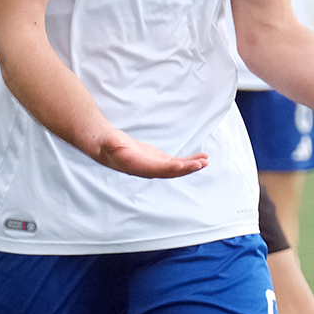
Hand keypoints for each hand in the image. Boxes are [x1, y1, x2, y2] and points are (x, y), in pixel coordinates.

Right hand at [92, 129, 208, 177]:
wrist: (109, 147)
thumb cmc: (108, 143)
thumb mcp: (109, 141)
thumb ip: (112, 143)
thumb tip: (114, 142)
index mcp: (137, 166)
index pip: (156, 169)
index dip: (169, 168)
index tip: (183, 165)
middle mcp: (149, 170)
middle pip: (170, 171)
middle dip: (186, 168)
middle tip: (201, 164)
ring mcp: (155, 167)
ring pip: (177, 169)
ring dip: (192, 165)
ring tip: (206, 161)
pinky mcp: (160, 162)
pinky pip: (177, 163)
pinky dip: (189, 161)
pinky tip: (202, 158)